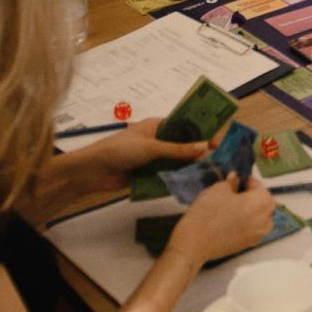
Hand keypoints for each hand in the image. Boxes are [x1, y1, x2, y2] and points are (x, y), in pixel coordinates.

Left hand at [66, 119, 204, 195]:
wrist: (93, 171)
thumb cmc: (119, 150)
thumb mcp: (151, 147)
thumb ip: (177, 149)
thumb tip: (204, 147)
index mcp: (156, 126)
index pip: (183, 126)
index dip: (199, 132)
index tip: (216, 140)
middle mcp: (156, 141)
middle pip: (181, 145)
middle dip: (196, 152)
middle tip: (217, 160)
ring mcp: (151, 159)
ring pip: (175, 162)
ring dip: (187, 167)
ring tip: (208, 174)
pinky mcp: (147, 175)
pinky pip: (166, 176)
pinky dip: (176, 179)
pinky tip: (190, 185)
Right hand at [166, 173, 275, 265]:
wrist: (195, 244)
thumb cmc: (208, 212)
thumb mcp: (218, 189)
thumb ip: (232, 182)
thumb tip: (236, 178)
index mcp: (262, 203)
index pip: (259, 186)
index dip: (247, 181)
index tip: (236, 180)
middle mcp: (266, 220)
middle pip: (262, 203)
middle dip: (250, 196)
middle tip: (233, 193)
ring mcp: (258, 235)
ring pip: (258, 217)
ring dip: (249, 210)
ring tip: (231, 207)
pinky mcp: (248, 245)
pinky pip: (252, 228)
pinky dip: (245, 222)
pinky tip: (229, 221)